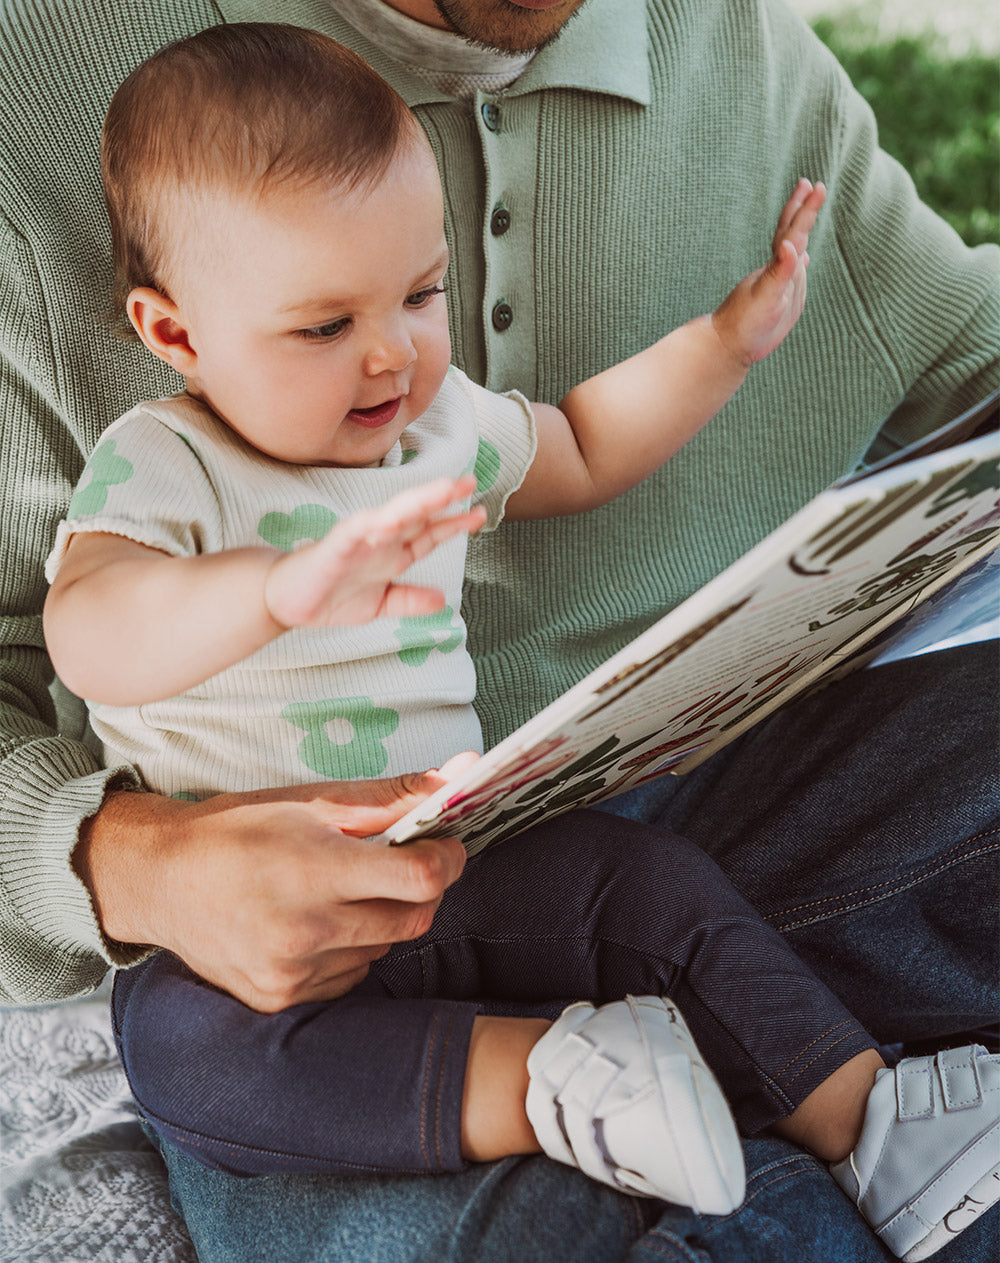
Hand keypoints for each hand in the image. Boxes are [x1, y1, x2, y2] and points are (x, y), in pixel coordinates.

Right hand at [74, 752, 478, 1011]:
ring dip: (380, 920)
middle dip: (419, 889)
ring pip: (382, 949)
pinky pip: (349, 976)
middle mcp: (305, 930)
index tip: (445, 845)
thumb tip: (454, 778)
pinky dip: (350, 950)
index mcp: (314, 870)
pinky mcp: (279, 999)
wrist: (159, 880)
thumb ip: (388, 797)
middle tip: (398, 864)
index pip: (420, 878)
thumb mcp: (309, 801)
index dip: (446, 858)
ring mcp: (291, 972)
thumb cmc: (236, 830)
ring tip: (340, 892)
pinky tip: (316, 924)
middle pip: (413, 919)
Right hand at [264, 475, 486, 628]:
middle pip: (416, 515)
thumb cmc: (330, 595)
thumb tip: (443, 601)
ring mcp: (358, 539)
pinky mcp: (334, 546)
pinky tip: (393, 518)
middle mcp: (379, 541)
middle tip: (469, 482)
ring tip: (443, 490)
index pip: (428, 534)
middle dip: (442, 499)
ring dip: (417, 502)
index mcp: (392, 553)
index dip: (453, 524)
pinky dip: (375, 523)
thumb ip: (409, 601)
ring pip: (392, 515)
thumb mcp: (379, 605)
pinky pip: (356, 531)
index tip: (479, 513)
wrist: (285, 602)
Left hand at [711, 178, 826, 365]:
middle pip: (791, 232)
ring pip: (793, 248)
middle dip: (801, 208)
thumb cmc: (745, 323)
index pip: (794, 231)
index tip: (815, 186)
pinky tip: (802, 258)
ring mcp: (780, 283)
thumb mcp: (765, 298)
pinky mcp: (780, 298)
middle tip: (810, 184)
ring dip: (800, 229)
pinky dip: (798, 261)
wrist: (728, 345)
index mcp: (776, 267)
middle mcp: (779, 270)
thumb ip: (780, 272)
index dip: (806, 209)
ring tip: (807, 211)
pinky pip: (792, 272)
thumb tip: (792, 246)